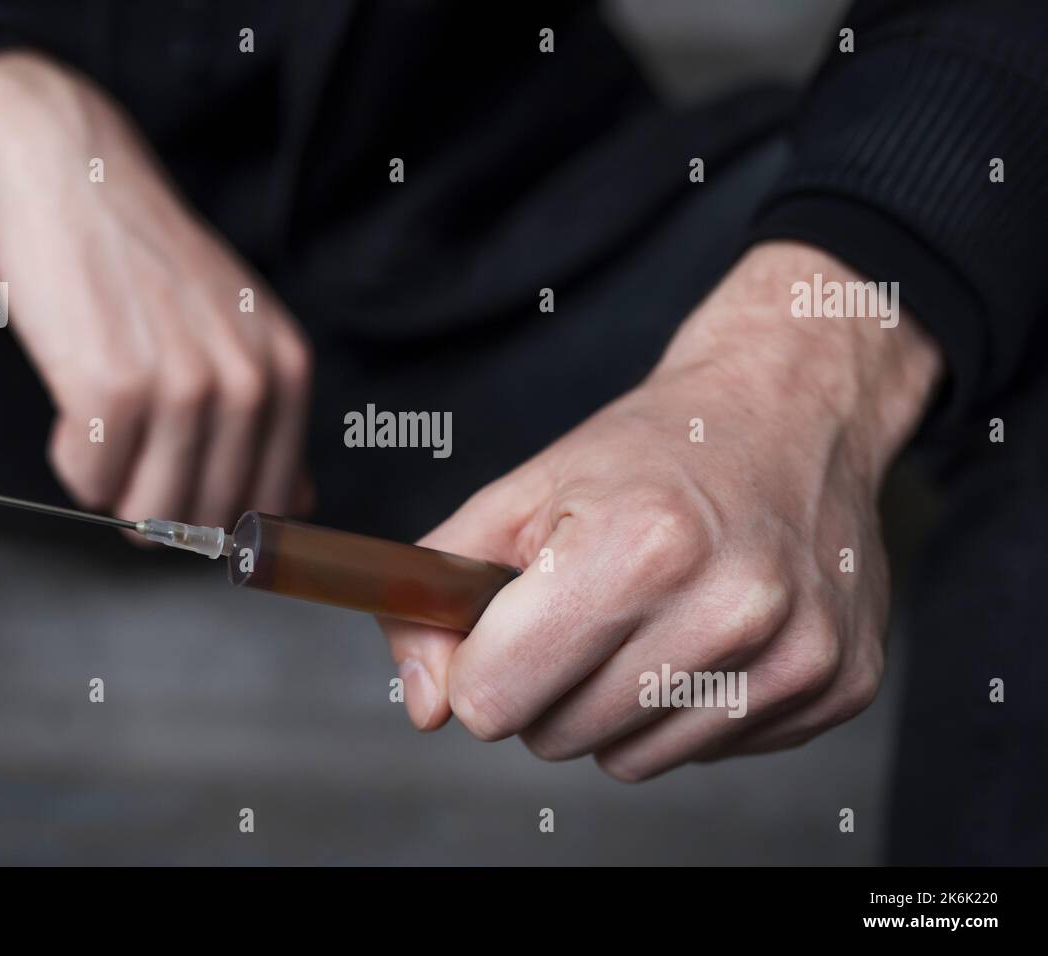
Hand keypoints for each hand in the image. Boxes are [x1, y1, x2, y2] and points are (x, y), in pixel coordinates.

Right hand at [0, 50, 311, 526]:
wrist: (80, 180)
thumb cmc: (151, 266)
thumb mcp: (239, 332)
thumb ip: (272, 420)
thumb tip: (294, 508)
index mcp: (288, 373)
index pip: (269, 505)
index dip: (217, 519)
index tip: (181, 493)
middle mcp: (249, 383)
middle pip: (206, 520)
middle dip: (159, 510)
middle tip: (129, 456)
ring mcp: (184, 384)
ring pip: (150, 514)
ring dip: (113, 489)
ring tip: (104, 430)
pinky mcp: (114, 385)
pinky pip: (90, 480)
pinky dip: (72, 460)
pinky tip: (73, 406)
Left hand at [381, 241, 940, 779]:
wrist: (790, 411)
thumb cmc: (651, 452)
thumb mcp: (521, 494)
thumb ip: (438, 593)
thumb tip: (425, 706)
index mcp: (640, 547)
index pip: (496, 698)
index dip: (482, 665)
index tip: (504, 627)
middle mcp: (730, 607)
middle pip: (557, 737)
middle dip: (547, 685)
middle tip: (583, 610)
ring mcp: (797, 653)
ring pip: (630, 761)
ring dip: (614, 707)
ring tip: (646, 620)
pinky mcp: (839, 685)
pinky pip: (706, 754)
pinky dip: (687, 709)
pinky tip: (707, 634)